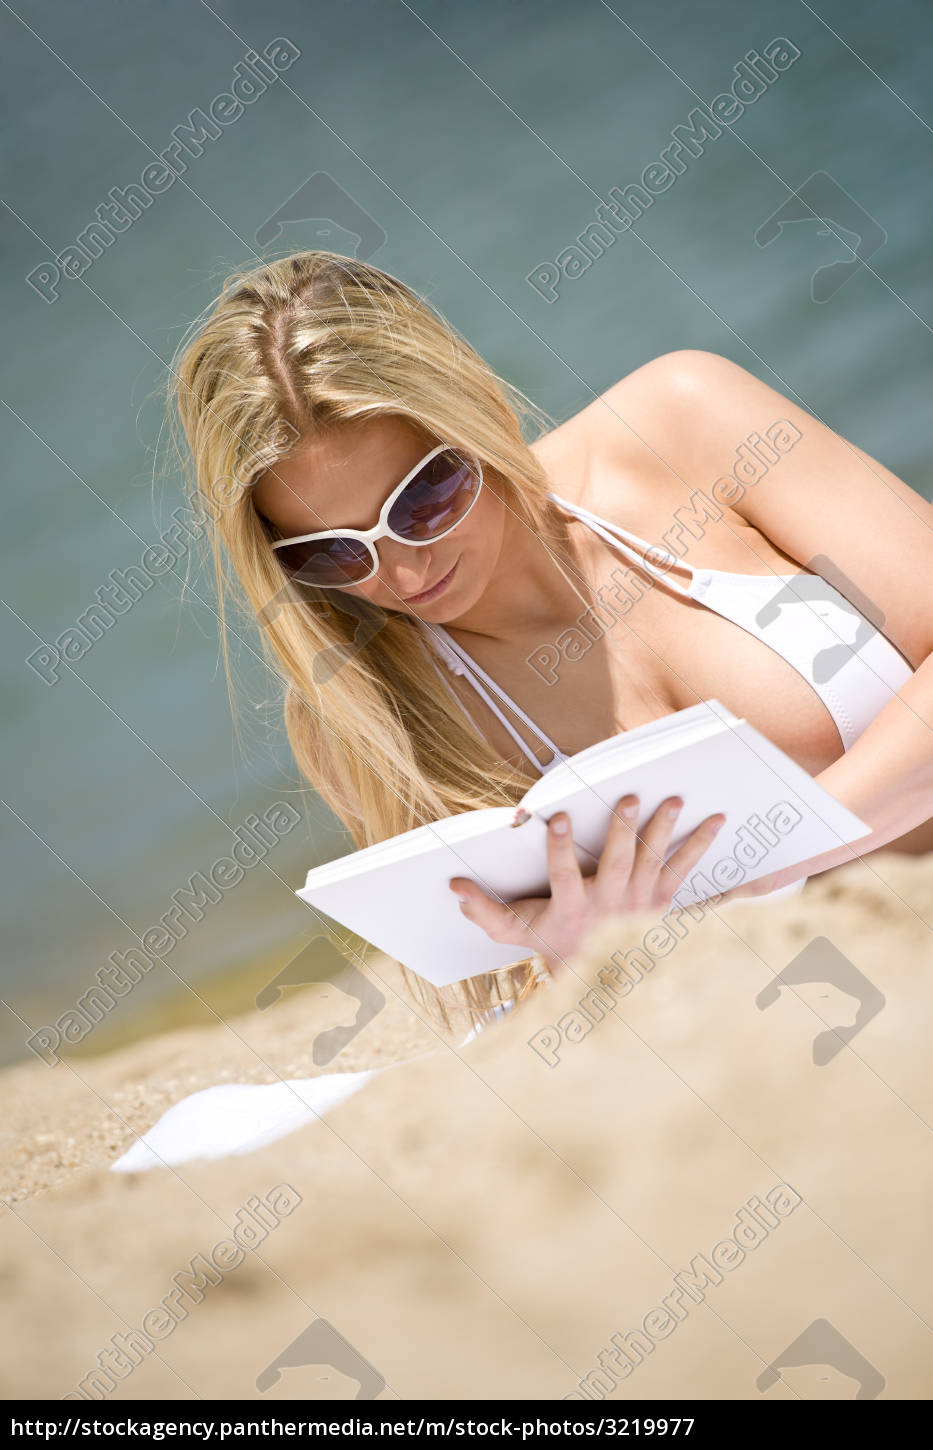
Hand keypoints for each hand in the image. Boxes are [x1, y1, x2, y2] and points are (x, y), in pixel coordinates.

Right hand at [449, 795, 725, 973]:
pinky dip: (702, 847)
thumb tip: (454, 888)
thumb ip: (484, 910)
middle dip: (625, 830)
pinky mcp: (664, 903)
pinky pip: (686, 872)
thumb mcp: (515, 932)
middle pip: (619, 863)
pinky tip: (717, 823)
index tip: (561, 818)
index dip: (561, 846)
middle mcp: (610, 906)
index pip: (563, 874)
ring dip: (666, 829)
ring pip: (656, 862)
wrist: (600, 982)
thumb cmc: (553, 946)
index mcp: (572, 909)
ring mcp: (641, 904)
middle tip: (630, 798)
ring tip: (677, 799)